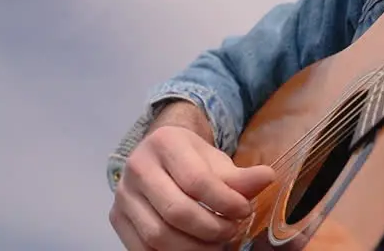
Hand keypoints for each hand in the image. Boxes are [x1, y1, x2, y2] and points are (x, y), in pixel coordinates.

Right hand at [110, 109, 274, 249]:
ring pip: (158, 235)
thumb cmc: (193, 160)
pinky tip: (194, 249)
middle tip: (231, 232)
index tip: (244, 211)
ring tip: (216, 244)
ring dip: (194, 248)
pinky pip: (142, 248)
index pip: (197, 181)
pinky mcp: (116, 218)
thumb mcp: (218, 162)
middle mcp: (137, 167)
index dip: (225, 202)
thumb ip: (240, 175)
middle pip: (176, 211)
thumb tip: (267, 178)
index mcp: (164, 143)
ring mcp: (123, 195)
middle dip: (211, 229)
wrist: (161, 158)